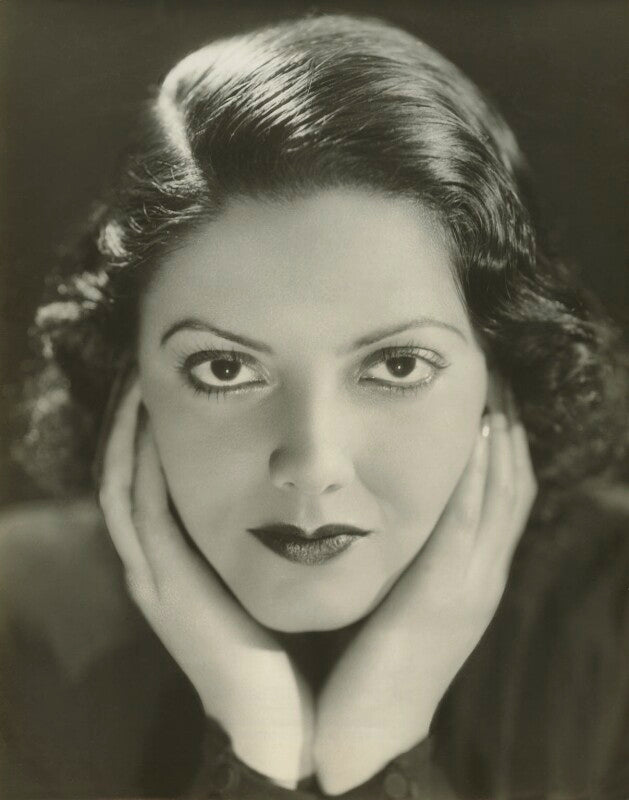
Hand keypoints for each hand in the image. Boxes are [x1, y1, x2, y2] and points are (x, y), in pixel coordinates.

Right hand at [98, 377, 313, 787]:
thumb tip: (292, 483)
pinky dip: (138, 466)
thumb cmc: (284, 642)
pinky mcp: (162, 585)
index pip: (147, 479)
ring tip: (139, 381)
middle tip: (142, 367)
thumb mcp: (260, 573)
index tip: (166, 383)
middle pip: (123, 473)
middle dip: (129, 420)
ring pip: (121, 485)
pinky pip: (139, 511)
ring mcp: (151, 574)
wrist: (275, 717)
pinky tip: (151, 426)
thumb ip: (257, 534)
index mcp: (177, 558)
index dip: (147, 432)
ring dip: (127, 432)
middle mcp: (153, 561)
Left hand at [314, 382, 536, 794]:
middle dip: (509, 429)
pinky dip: (480, 477)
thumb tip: (401, 505)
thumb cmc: (377, 653)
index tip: (495, 396)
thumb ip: (414, 554)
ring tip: (496, 391)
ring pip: (502, 496)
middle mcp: (484, 572)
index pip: (503, 496)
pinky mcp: (446, 593)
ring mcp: (471, 583)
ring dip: (501, 441)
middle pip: (512, 485)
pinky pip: (472, 522)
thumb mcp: (406, 593)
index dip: (505, 445)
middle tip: (501, 377)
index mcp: (474, 572)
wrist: (371, 721)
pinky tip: (479, 438)